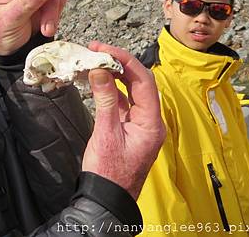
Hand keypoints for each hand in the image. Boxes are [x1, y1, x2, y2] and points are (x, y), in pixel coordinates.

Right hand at [82, 42, 165, 198]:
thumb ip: (105, 100)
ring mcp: (141, 126)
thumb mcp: (105, 134)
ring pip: (132, 91)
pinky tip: (99, 81)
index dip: (125, 60)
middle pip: (140, 83)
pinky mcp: (130, 129)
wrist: (105, 199)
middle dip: (120, 64)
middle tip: (98, 50)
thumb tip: (101, 69)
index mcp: (151, 123)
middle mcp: (151, 122)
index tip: (105, 49)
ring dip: (116, 75)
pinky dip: (112, 90)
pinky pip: (124, 102)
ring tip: (97, 61)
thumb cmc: (108, 173)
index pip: (144, 81)